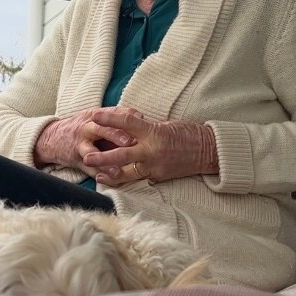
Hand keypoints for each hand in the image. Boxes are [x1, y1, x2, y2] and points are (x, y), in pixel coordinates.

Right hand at [33, 108, 138, 176]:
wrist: (53, 138)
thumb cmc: (82, 127)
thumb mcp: (96, 117)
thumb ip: (117, 117)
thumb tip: (140, 117)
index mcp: (95, 116)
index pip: (112, 113)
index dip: (127, 116)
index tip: (142, 121)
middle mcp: (87, 128)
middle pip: (102, 130)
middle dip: (116, 136)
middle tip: (131, 142)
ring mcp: (80, 144)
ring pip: (92, 152)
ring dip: (105, 161)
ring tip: (117, 171)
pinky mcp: (76, 159)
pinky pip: (87, 168)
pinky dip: (97, 175)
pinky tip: (107, 181)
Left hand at [82, 109, 218, 186]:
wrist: (209, 151)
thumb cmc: (189, 133)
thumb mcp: (165, 125)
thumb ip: (146, 129)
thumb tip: (129, 129)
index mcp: (153, 132)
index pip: (127, 122)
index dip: (109, 118)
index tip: (95, 116)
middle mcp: (152, 151)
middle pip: (120, 155)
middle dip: (102, 157)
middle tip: (86, 157)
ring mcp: (155, 166)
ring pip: (127, 173)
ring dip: (110, 174)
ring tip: (97, 175)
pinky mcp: (159, 176)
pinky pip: (139, 178)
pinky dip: (127, 179)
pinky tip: (116, 180)